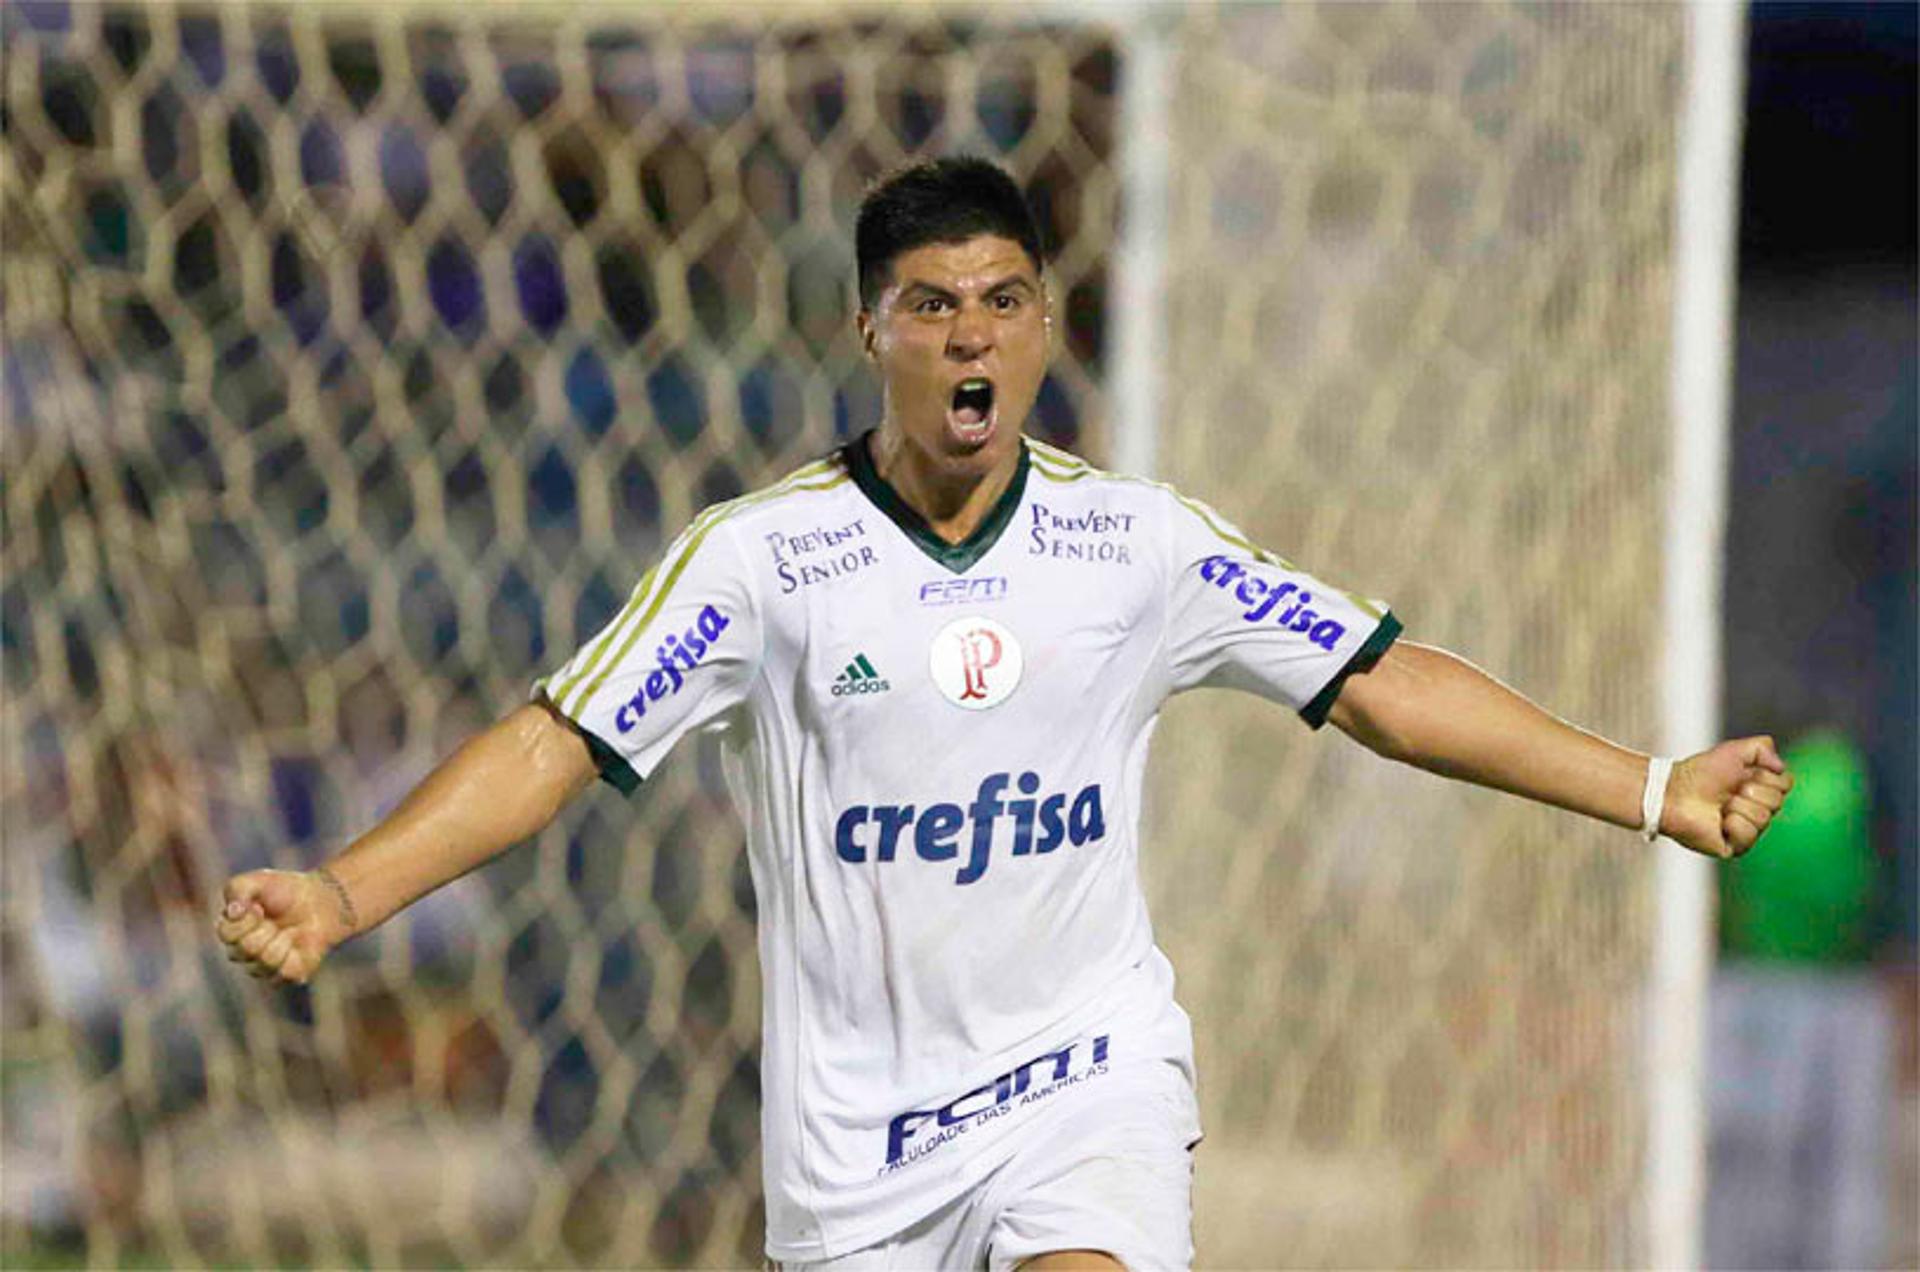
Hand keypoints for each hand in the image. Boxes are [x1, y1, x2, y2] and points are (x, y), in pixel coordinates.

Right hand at [215, 868, 352, 984]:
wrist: (321, 900)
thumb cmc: (285, 891)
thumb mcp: (256, 880)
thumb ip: (237, 889)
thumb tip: (232, 911)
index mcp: (232, 932)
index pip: (226, 934)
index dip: (245, 919)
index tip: (259, 906)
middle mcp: (243, 953)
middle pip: (244, 949)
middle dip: (265, 928)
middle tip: (276, 919)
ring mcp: (264, 967)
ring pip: (264, 960)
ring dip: (281, 939)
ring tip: (289, 930)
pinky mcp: (287, 975)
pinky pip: (282, 972)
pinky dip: (293, 952)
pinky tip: (297, 942)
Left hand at [1660, 736, 1793, 859]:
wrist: (1674, 792)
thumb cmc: (1700, 773)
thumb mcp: (1734, 750)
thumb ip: (1762, 748)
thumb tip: (1780, 767)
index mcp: (1759, 788)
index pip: (1785, 783)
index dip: (1764, 776)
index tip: (1742, 773)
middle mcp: (1756, 809)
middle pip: (1777, 801)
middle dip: (1750, 791)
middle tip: (1727, 791)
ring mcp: (1747, 829)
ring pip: (1764, 818)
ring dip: (1738, 806)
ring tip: (1720, 806)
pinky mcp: (1735, 846)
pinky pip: (1749, 835)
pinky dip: (1734, 825)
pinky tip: (1719, 822)